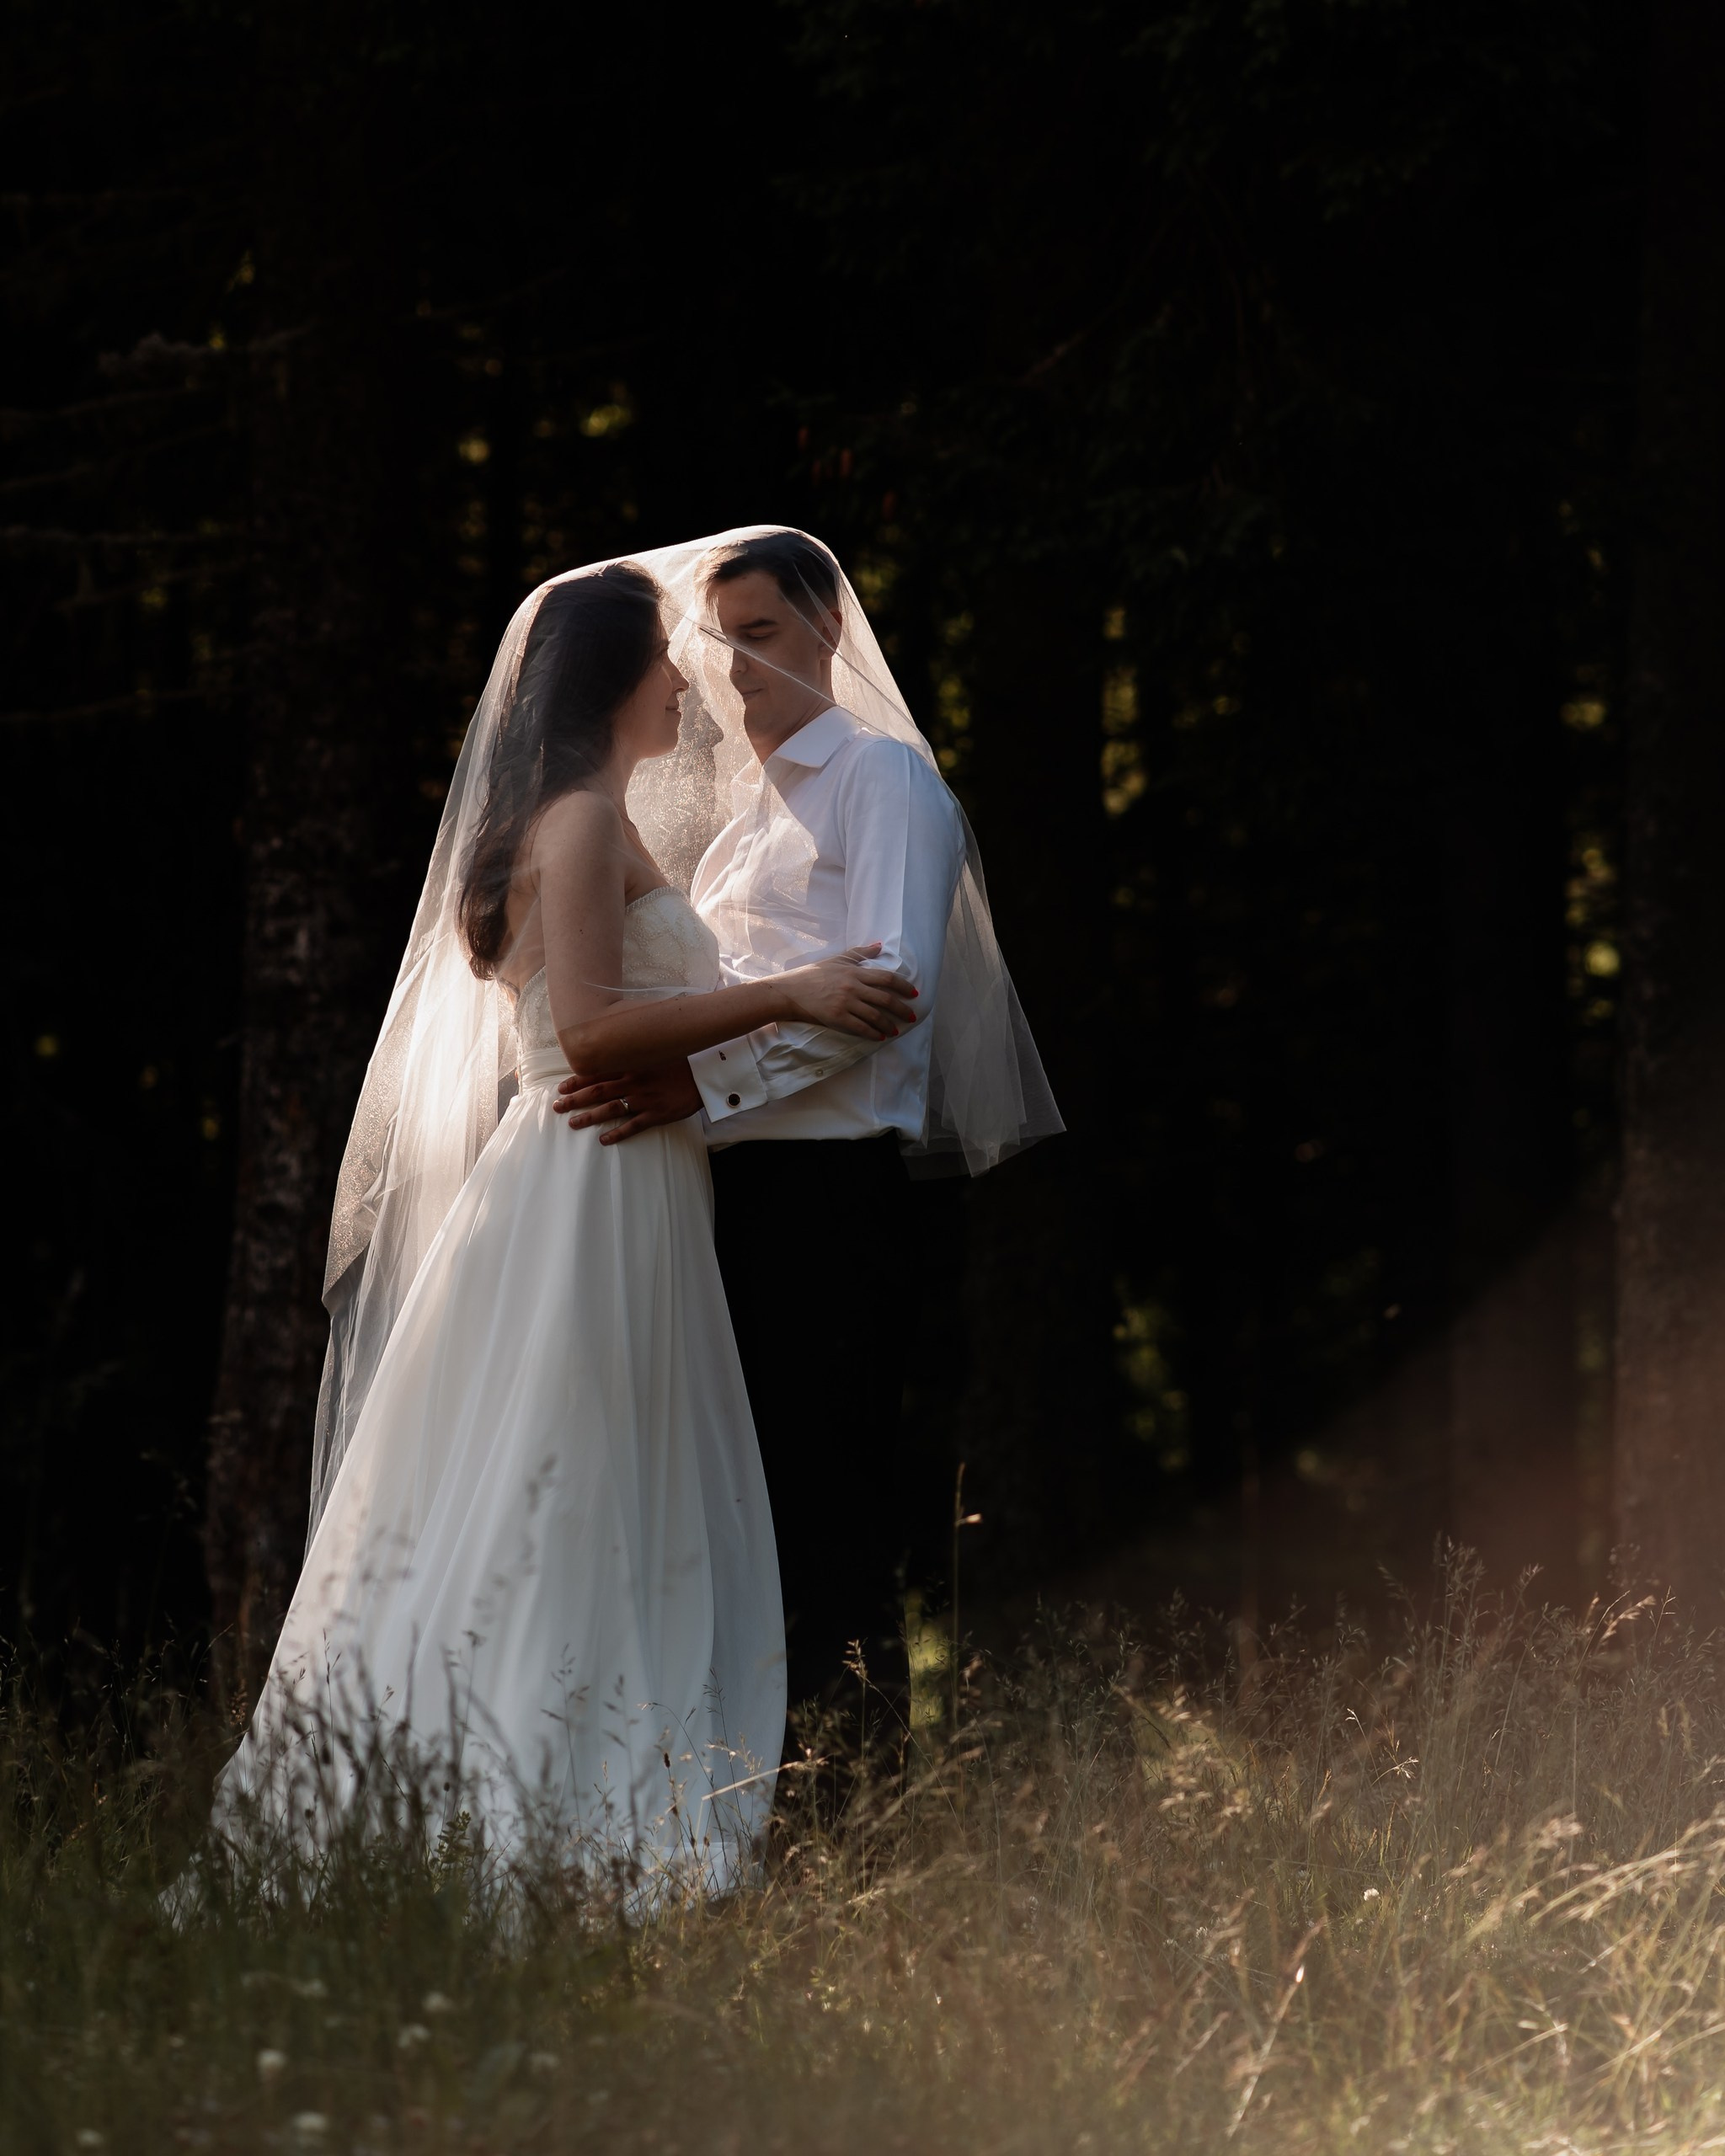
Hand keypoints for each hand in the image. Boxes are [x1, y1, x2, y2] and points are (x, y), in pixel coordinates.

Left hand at [554, 1060, 702, 1144]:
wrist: (705, 1073)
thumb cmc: (681, 1060)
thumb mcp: (655, 1051)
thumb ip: (635, 1053)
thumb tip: (617, 1050)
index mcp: (632, 1065)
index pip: (598, 1072)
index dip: (578, 1080)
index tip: (562, 1086)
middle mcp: (634, 1082)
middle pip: (597, 1091)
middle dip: (575, 1099)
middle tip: (557, 1107)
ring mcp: (645, 1099)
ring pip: (610, 1109)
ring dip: (589, 1117)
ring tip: (573, 1124)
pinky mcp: (656, 1114)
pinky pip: (633, 1126)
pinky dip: (617, 1133)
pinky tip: (604, 1140)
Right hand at [779, 942, 919, 1038]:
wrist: (788, 992)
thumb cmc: (811, 975)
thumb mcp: (836, 960)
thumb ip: (859, 953)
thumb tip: (880, 945)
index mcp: (854, 972)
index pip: (887, 979)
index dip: (904, 986)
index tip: (914, 994)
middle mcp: (853, 987)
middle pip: (885, 999)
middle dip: (902, 1009)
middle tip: (912, 1017)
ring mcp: (845, 1003)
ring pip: (875, 1016)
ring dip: (889, 1025)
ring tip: (896, 1030)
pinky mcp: (836, 1018)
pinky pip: (860, 1028)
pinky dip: (873, 1034)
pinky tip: (880, 1037)